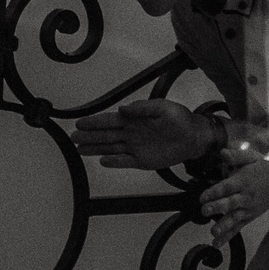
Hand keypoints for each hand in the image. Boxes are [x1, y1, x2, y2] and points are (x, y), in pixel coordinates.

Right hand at [75, 98, 217, 169]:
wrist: (195, 137)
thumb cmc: (181, 119)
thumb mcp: (162, 107)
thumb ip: (142, 108)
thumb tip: (123, 109)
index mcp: (135, 119)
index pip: (109, 121)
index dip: (94, 122)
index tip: (80, 123)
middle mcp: (132, 133)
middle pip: (106, 135)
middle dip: (89, 136)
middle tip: (73, 138)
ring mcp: (136, 147)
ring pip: (111, 148)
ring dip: (96, 149)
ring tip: (80, 150)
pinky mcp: (143, 160)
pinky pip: (124, 161)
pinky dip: (114, 162)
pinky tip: (103, 161)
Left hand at [200, 155, 268, 243]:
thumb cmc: (263, 167)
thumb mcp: (251, 157)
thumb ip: (236, 156)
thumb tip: (222, 153)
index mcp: (243, 180)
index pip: (227, 187)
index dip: (215, 192)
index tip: (203, 196)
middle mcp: (245, 196)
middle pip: (230, 203)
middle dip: (217, 207)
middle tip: (204, 211)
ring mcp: (248, 208)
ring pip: (235, 218)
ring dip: (223, 225)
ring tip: (213, 232)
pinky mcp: (249, 217)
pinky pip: (238, 227)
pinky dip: (228, 236)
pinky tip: (216, 243)